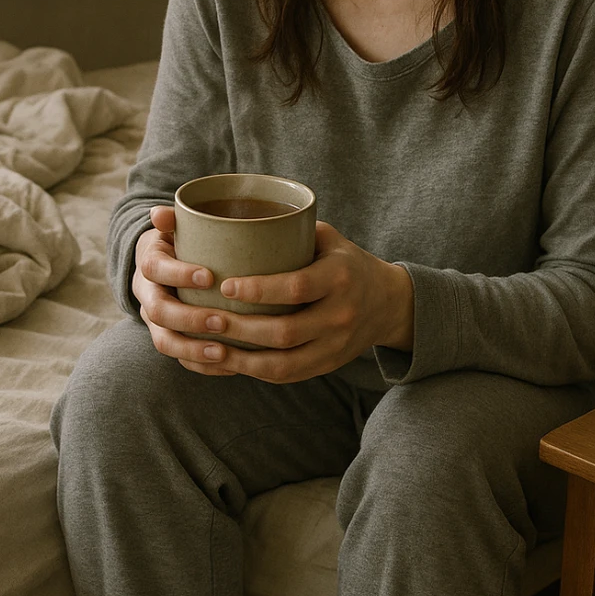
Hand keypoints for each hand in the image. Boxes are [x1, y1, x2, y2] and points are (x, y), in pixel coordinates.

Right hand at [132, 206, 240, 376]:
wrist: (167, 267)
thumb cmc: (182, 243)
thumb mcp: (178, 228)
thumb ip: (174, 220)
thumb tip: (159, 213)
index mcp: (149, 263)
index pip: (154, 269)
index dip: (178, 274)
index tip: (209, 276)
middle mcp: (147, 294)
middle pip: (158, 312)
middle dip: (190, 318)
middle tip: (223, 320)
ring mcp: (155, 321)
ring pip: (164, 341)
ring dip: (194, 349)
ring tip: (224, 352)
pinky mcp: (169, 339)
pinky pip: (179, 359)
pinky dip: (202, 366)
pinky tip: (230, 366)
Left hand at [185, 220, 415, 383]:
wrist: (388, 302)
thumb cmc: (345, 261)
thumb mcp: (327, 238)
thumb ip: (289, 230)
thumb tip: (232, 220)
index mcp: (340, 277)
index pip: (296, 287)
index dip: (259, 290)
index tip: (226, 285)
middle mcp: (341, 314)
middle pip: (285, 332)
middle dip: (240, 328)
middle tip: (206, 318)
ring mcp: (336, 345)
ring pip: (284, 363)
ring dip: (243, 359)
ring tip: (211, 346)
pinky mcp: (329, 364)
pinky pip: (289, 376)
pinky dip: (256, 371)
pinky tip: (231, 362)